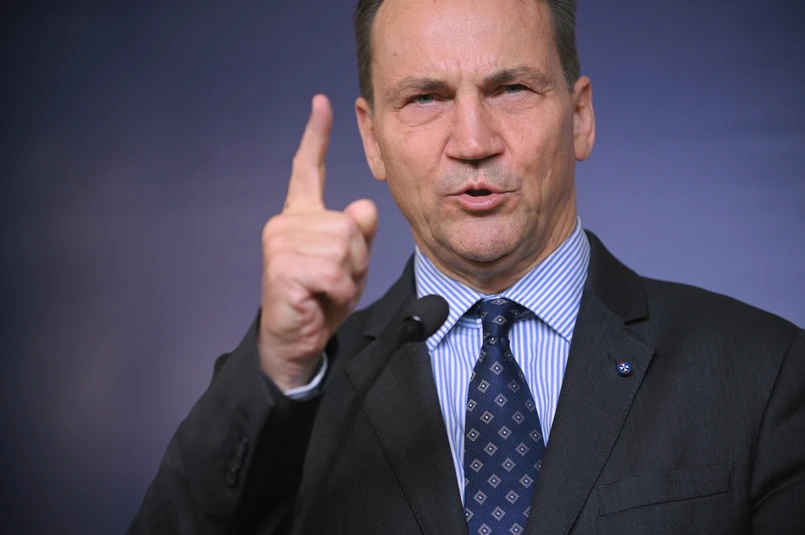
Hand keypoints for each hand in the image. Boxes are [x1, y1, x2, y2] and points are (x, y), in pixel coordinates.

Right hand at [258, 95, 377, 390]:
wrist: (295, 342)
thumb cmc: (322, 300)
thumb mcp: (351, 264)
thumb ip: (359, 234)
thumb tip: (361, 208)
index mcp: (301, 217)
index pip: (307, 170)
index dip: (315, 137)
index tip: (321, 104)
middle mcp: (286, 222)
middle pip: (351, 223)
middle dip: (356, 260)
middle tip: (334, 283)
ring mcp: (281, 242)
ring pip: (346, 246)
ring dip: (347, 278)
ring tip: (325, 292)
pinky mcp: (282, 266)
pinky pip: (335, 272)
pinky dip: (338, 293)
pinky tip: (318, 300)